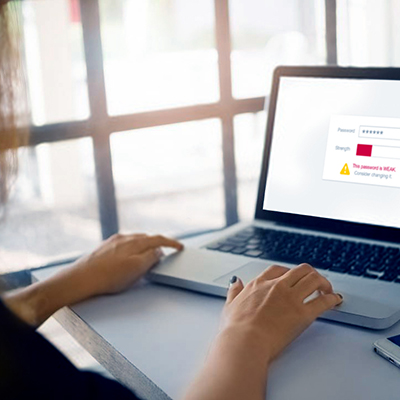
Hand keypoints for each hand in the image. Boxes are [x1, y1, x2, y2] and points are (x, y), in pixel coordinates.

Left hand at [70, 233, 183, 296]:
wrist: (80, 279)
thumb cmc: (108, 276)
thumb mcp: (136, 269)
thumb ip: (150, 258)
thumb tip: (158, 251)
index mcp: (135, 242)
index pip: (158, 239)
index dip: (171, 243)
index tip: (180, 247)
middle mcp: (124, 238)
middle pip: (147, 238)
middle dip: (157, 245)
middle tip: (164, 254)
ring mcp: (113, 242)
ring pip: (135, 242)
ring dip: (144, 248)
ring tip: (146, 259)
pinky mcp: (104, 248)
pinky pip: (124, 245)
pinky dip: (132, 250)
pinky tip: (128, 259)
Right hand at [221, 263, 341, 362]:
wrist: (244, 342)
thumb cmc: (236, 328)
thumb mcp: (230, 305)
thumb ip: (234, 291)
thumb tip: (236, 282)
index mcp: (260, 283)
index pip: (279, 269)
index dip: (289, 272)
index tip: (293, 278)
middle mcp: (277, 286)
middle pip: (301, 270)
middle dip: (311, 273)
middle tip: (315, 282)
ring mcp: (291, 299)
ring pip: (314, 279)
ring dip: (324, 283)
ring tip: (328, 290)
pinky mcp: (303, 314)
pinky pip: (323, 301)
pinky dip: (332, 299)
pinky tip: (335, 300)